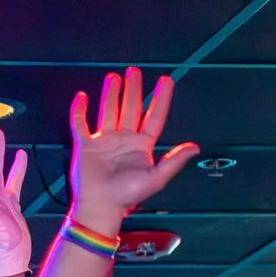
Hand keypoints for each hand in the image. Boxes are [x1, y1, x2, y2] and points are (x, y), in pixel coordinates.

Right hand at [66, 68, 199, 234]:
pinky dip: (79, 111)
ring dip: (111, 94)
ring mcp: (104, 141)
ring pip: (108, 111)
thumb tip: (195, 147)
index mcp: (141, 146)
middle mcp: (124, 139)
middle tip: (134, 71)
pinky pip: (81, 124)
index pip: (154, 116)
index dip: (161, 99)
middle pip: (130, 108)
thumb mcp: (156, 179)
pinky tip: (82, 97)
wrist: (100, 206)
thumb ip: (174, 161)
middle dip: (133, 89)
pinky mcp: (85, 145)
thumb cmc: (127, 195)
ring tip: (113, 77)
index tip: (166, 81)